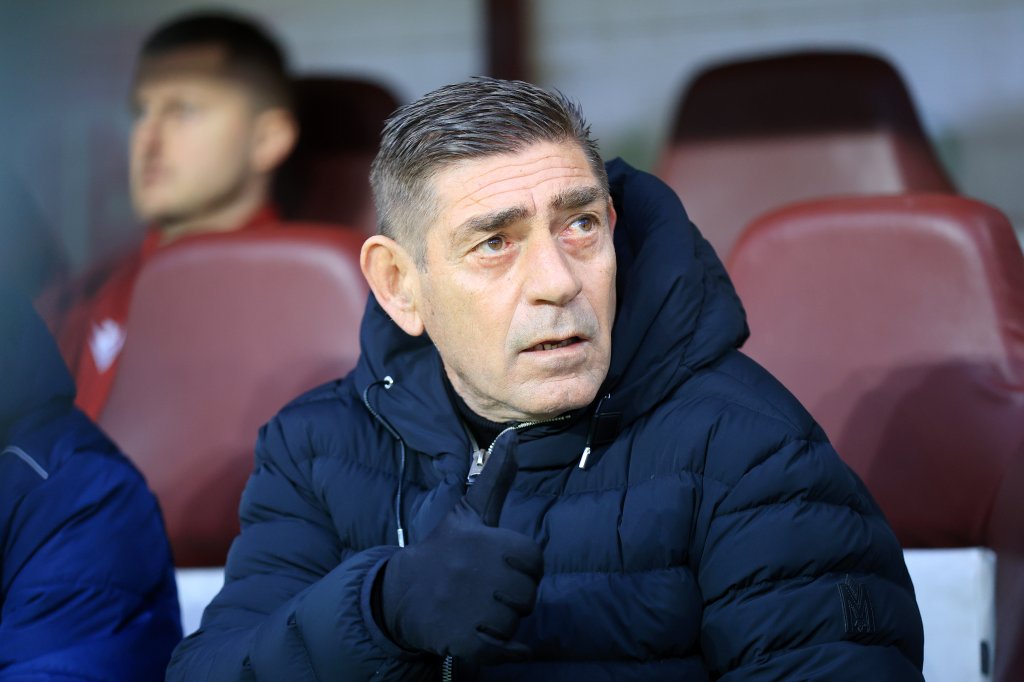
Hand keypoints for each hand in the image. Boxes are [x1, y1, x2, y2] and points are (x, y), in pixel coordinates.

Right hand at [380, 438, 542, 661]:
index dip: (521, 565)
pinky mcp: (465, 642)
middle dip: (512, 595)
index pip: (534, 560)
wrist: (401, 595)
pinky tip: (488, 636)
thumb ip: (496, 477)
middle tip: (484, 589)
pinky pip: (505, 649)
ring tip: (477, 607)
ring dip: (503, 619)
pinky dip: (504, 648)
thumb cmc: (443, 550)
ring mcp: (471, 610)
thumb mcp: (469, 512)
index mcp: (486, 542)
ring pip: (516, 621)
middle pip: (528, 594)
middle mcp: (480, 574)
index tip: (497, 565)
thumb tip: (513, 434)